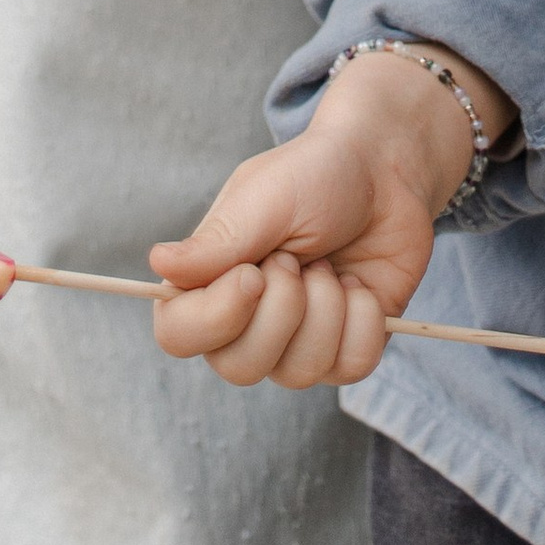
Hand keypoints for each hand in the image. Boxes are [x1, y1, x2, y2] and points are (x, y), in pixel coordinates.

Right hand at [148, 44, 507, 387]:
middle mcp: (247, 321)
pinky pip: (350, 368)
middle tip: (297, 258)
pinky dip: (363, 319)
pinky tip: (359, 286)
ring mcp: (297, 341)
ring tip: (327, 264)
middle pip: (238, 368)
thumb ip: (217, 242)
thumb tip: (159, 265)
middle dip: (281, 311)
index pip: (178, 334)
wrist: (385, 172)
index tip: (252, 275)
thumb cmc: (315, 175)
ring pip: (298, 372)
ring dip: (325, 308)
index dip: (213, 318)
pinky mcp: (345, 350)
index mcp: (210, 279)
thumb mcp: (264, 198)